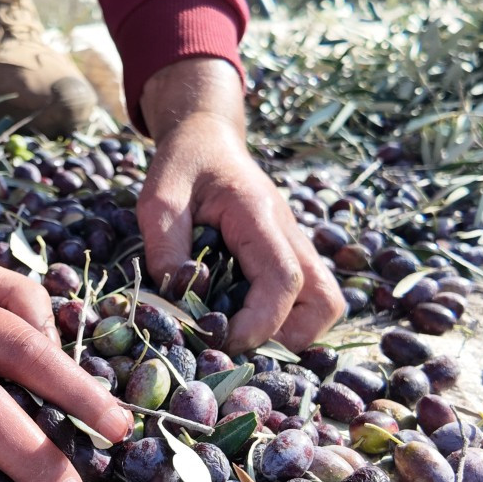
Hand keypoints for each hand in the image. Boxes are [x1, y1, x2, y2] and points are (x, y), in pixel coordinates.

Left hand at [138, 58, 345, 351]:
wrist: (208, 139)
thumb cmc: (184, 165)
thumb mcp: (158, 198)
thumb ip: (165, 246)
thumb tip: (181, 297)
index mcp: (258, 216)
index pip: (282, 279)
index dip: (260, 321)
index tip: (223, 339)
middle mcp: (289, 233)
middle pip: (324, 300)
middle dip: (289, 337)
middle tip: (240, 343)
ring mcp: (295, 245)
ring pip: (324, 303)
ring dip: (292, 332)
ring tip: (244, 335)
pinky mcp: (289, 255)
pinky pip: (307, 298)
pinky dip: (285, 320)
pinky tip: (244, 320)